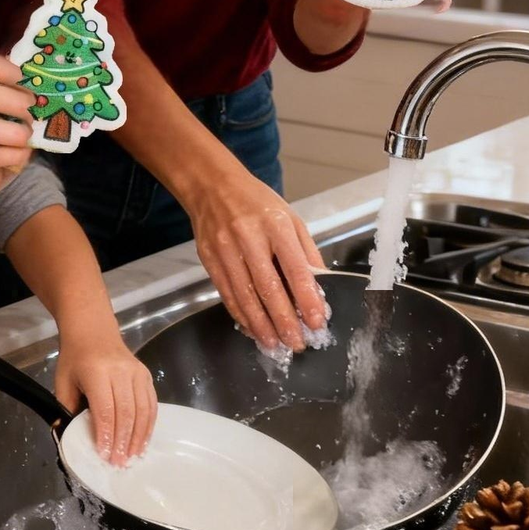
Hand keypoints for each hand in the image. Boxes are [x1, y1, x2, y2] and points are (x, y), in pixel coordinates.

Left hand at [54, 325, 156, 465]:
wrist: (93, 329)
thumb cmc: (75, 357)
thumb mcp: (62, 380)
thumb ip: (66, 408)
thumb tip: (67, 436)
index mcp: (96, 371)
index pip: (105, 409)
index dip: (106, 435)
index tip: (104, 455)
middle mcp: (119, 371)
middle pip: (126, 413)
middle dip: (123, 441)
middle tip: (119, 463)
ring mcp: (136, 372)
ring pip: (142, 410)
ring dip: (138, 437)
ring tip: (132, 457)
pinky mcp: (146, 375)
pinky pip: (151, 404)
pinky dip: (148, 426)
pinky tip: (142, 441)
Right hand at [185, 157, 326, 351]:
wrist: (211, 185)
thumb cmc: (256, 201)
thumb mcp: (290, 217)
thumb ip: (306, 252)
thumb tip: (319, 287)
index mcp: (275, 225)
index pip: (295, 268)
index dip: (307, 298)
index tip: (317, 321)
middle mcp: (248, 237)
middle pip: (267, 286)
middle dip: (284, 320)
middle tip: (297, 342)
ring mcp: (225, 248)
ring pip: (244, 295)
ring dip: (261, 324)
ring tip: (275, 343)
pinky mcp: (209, 258)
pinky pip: (226, 292)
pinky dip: (240, 314)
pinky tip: (252, 328)